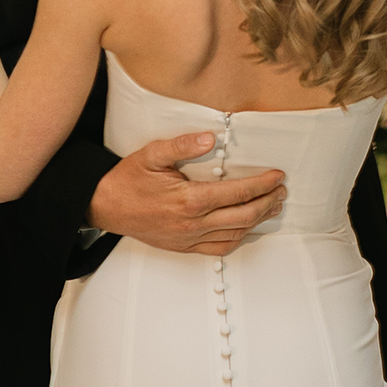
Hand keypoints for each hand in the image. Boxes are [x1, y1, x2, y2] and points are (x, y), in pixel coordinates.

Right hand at [89, 133, 286, 255]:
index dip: (262, 184)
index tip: (278, 176)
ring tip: (272, 206)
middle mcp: (193, 224)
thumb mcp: (152, 154)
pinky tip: (246, 227)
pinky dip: (238, 238)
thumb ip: (182, 145)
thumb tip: (211, 138)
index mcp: (189, 200)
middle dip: (267, 202)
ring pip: (234, 234)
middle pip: (243, 216)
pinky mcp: (184, 247)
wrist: (105, 206)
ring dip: (257, 221)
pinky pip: (218, 248)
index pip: (237, 193)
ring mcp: (189, 239)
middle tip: (281, 190)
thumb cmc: (128, 179)